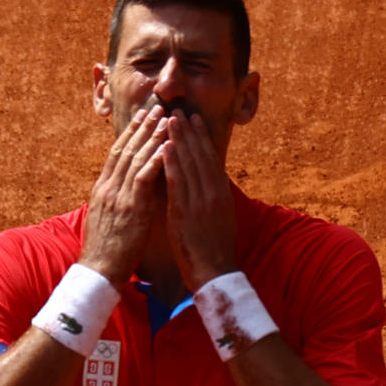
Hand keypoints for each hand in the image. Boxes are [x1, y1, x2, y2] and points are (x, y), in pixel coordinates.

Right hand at [77, 106, 171, 278]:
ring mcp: (117, 196)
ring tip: (166, 118)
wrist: (99, 270)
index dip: (130, 134)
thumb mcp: (108, 219)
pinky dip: (155, 159)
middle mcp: (108, 188)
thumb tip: (128, 189)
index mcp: (102, 190)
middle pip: (125, 149)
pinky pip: (143, 178)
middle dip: (142, 127)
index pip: (116, 154)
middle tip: (156, 108)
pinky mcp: (130, 208)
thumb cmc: (107, 250)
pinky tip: (167, 146)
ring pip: (134, 158)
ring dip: (151, 136)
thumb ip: (117, 200)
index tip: (142, 117)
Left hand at [162, 104, 239, 290]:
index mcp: (222, 195)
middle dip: (189, 132)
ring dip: (178, 139)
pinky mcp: (186, 212)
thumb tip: (209, 185)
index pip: (211, 159)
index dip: (202, 138)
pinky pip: (178, 182)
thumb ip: (212, 200)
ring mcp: (200, 202)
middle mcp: (213, 194)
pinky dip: (171, 162)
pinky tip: (164, 146)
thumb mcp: (220, 220)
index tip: (194, 120)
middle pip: (201, 156)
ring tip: (169, 119)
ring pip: (189, 164)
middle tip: (179, 111)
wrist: (215, 274)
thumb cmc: (215, 252)